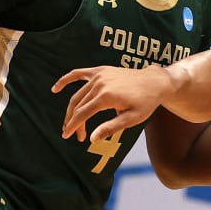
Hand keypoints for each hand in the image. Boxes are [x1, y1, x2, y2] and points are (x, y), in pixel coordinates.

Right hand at [52, 64, 173, 141]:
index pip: (83, 114)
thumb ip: (111, 128)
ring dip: (72, 110)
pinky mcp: (100, 70)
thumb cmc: (145, 103)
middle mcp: (100, 84)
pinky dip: (66, 80)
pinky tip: (56, 88)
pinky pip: (78, 74)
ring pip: (78, 94)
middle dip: (74, 121)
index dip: (73, 126)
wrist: (154, 82)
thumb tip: (92, 139)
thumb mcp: (131, 119)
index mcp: (106, 97)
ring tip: (70, 123)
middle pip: (79, 105)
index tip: (66, 136)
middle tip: (75, 135)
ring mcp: (99, 75)